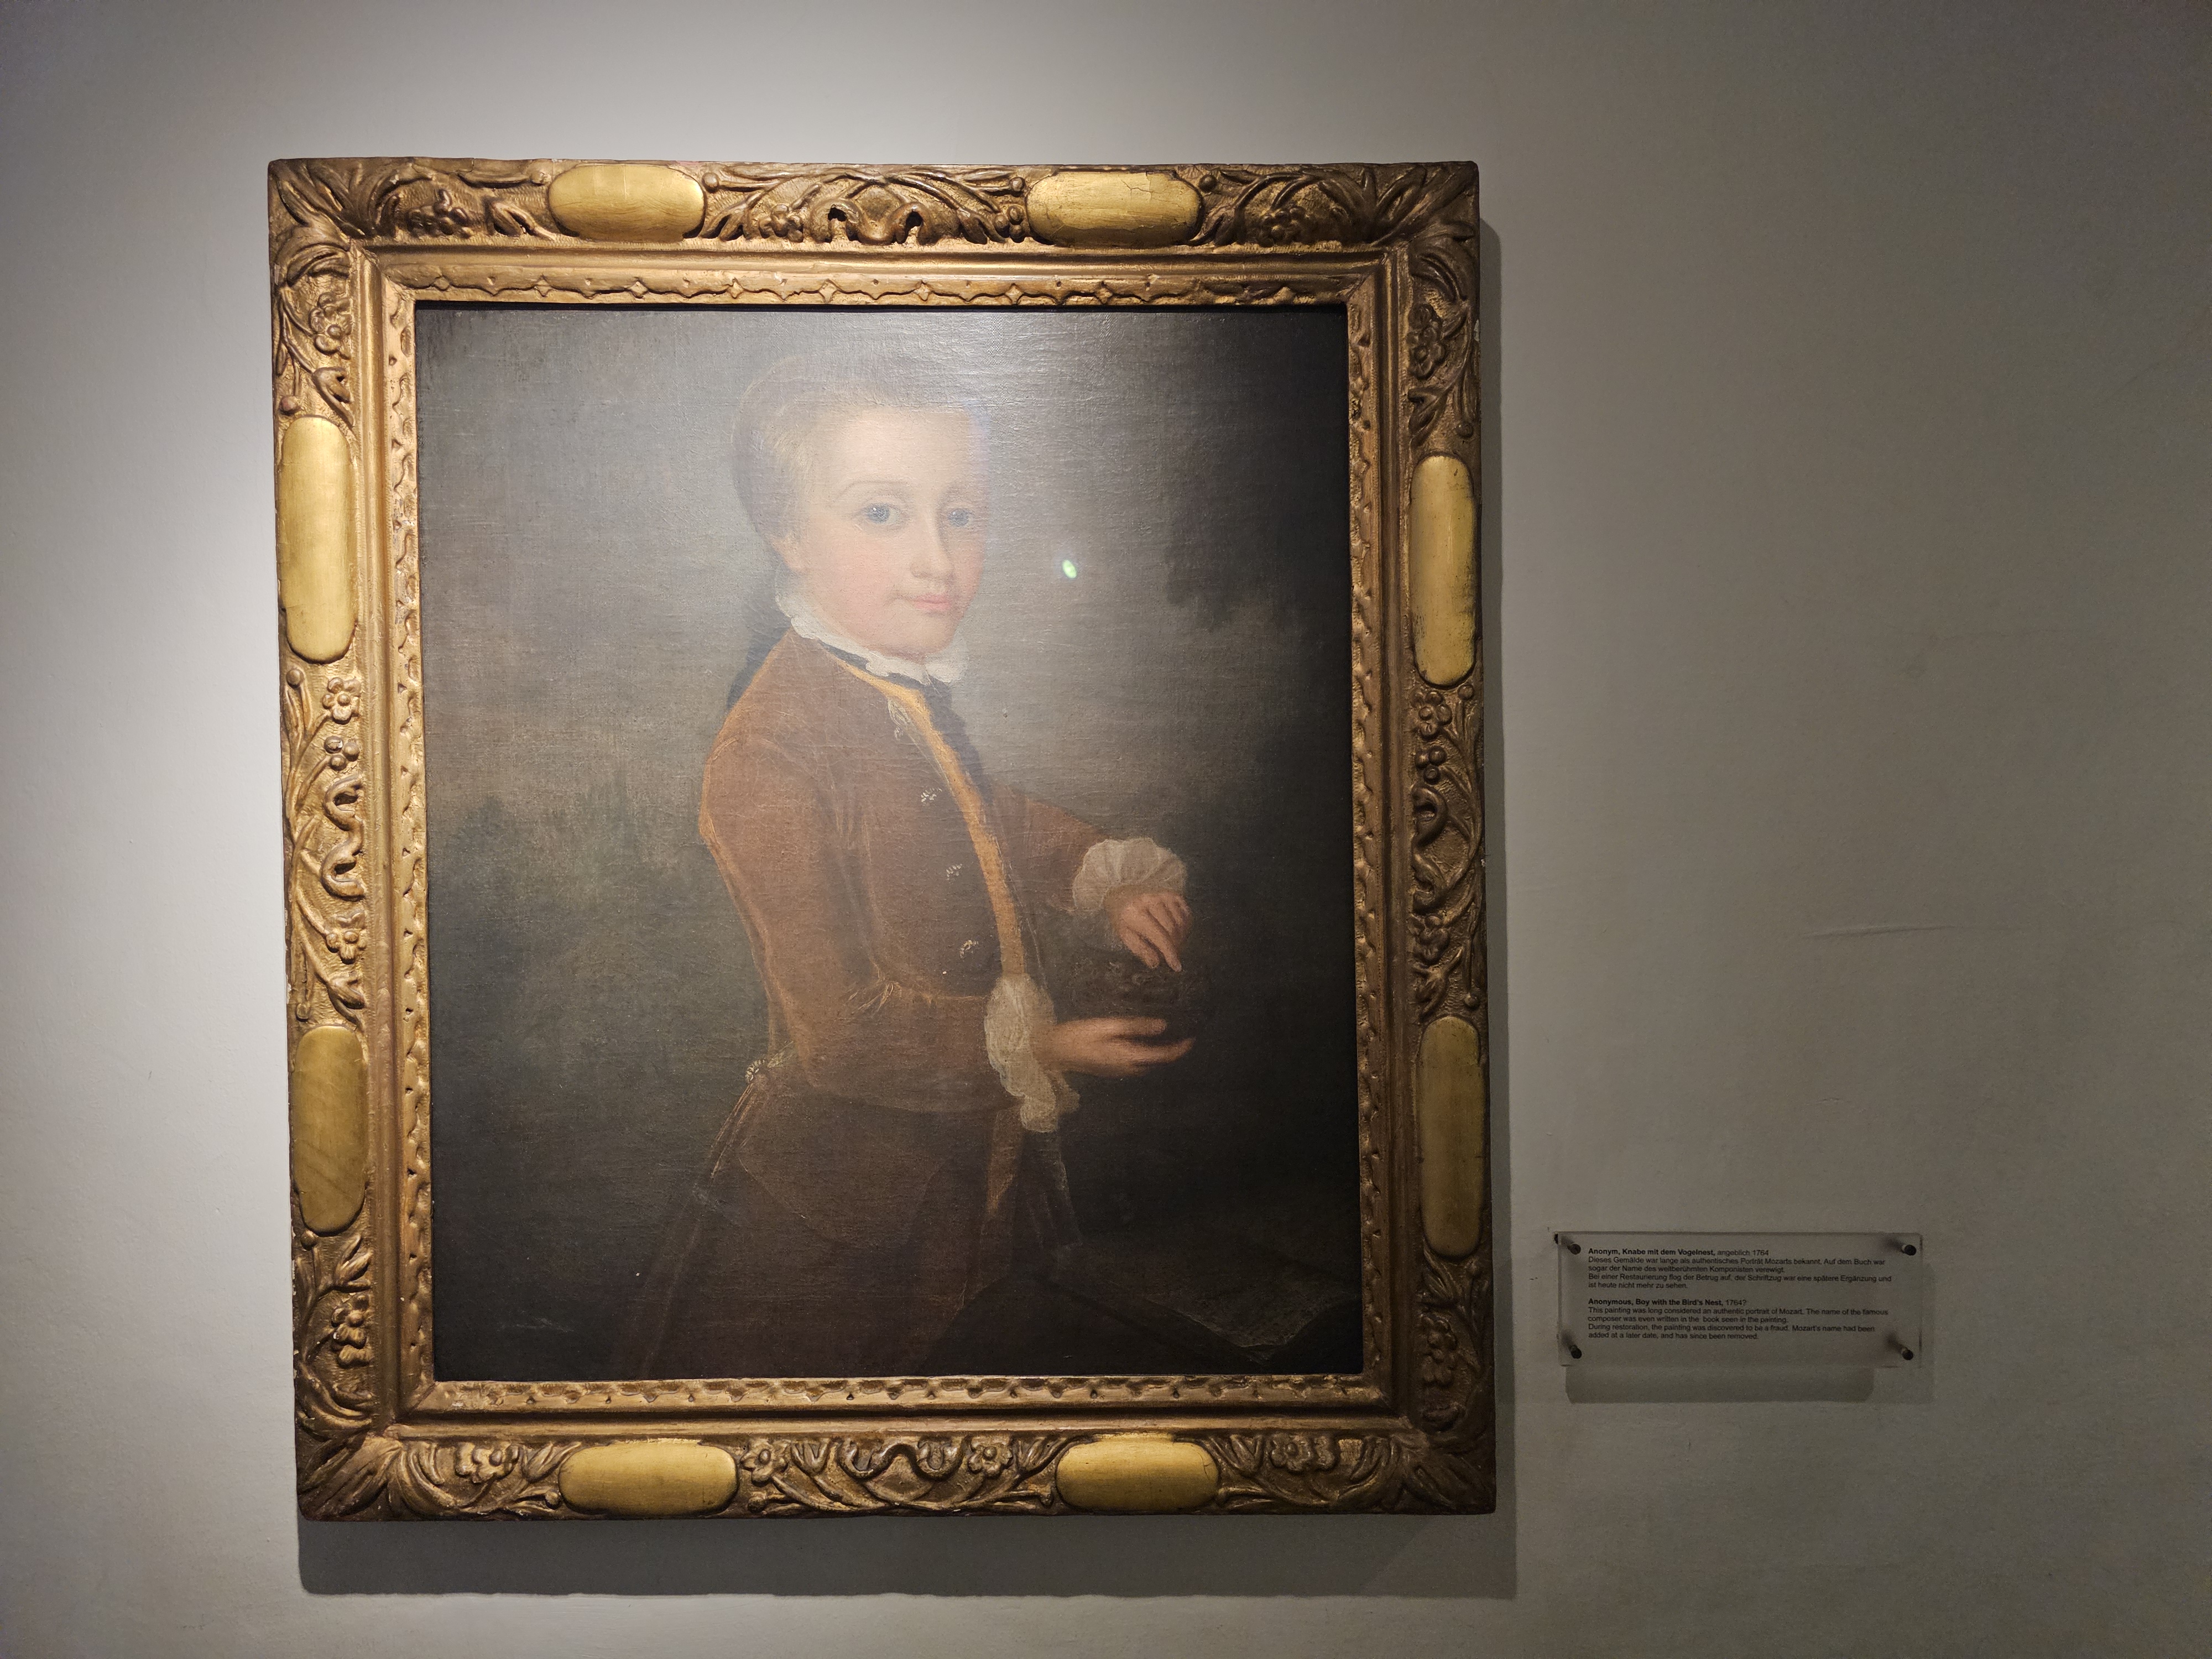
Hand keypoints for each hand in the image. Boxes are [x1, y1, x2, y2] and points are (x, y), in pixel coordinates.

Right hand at [1038, 1016, 1194, 1078]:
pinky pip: (1137, 1064)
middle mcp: (1128, 1068)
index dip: (1180, 1048)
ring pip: (1147, 1064)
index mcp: (1129, 1056)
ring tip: (1169, 1036)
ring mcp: (1119, 1071)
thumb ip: (1135, 1026)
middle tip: (1183, 1033)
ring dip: (1160, 1054)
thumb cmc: (1078, 1035)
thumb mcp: (1107, 1025)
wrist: (1053, 1052)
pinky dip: (1146, 1054)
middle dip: (1173, 1051)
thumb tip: (1163, 1026)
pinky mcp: (1112, 1070)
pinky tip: (1144, 1041)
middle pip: (1157, 1062)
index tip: (1193, 1037)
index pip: (1163, 1056)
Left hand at [1105, 886, 1191, 970]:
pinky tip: (1178, 932)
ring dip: (1181, 938)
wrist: (1122, 895)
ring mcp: (1164, 895)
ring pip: (1181, 922)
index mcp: (1136, 913)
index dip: (1169, 952)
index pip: (1159, 935)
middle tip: (1172, 955)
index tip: (1176, 966)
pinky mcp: (1173, 894)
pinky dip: (1185, 926)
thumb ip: (1140, 949)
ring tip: (1173, 944)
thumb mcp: (1125, 935)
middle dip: (1175, 946)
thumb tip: (1156, 963)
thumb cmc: (1123, 918)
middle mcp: (1151, 901)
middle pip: (1173, 930)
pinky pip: (1187, 914)